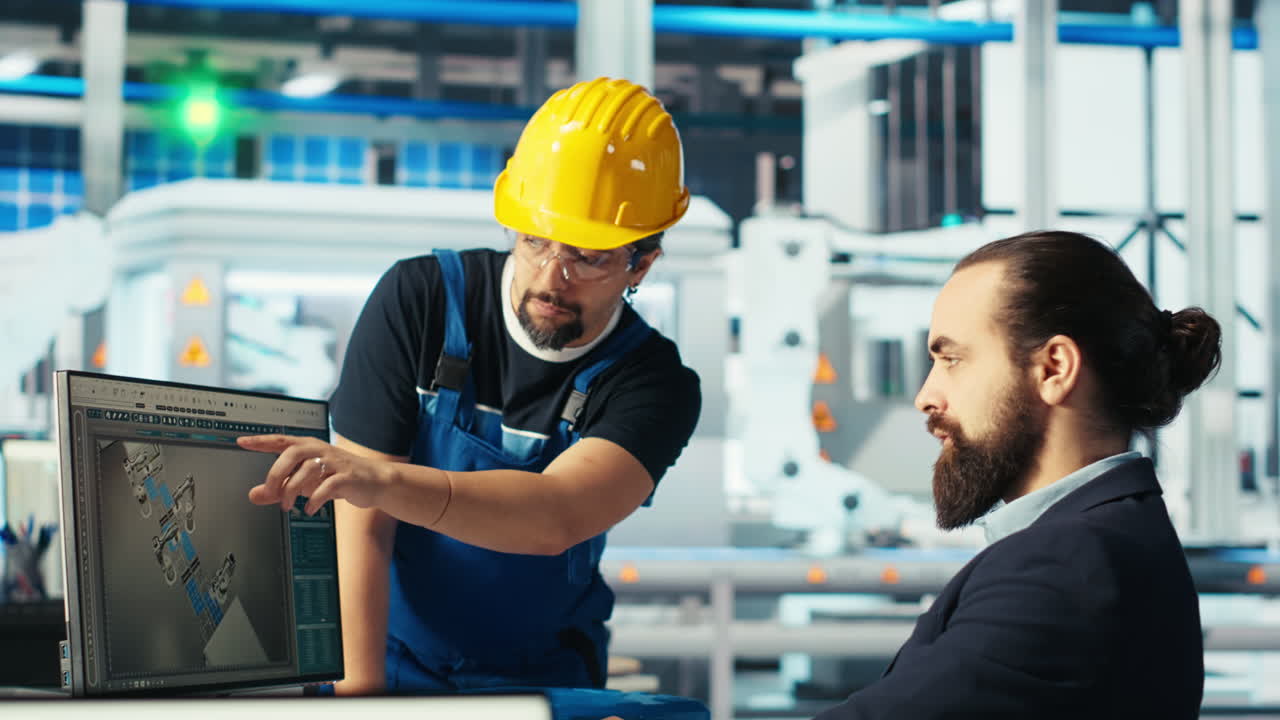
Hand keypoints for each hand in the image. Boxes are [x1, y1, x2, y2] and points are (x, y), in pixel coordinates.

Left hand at [237, 434, 391, 514]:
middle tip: (270, 492)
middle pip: (292, 453)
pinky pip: (327, 486)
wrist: (374, 481)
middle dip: (277, 474)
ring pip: (307, 470)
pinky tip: (310, 509)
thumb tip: (253, 495)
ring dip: (293, 490)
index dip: (261, 441)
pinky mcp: (347, 476)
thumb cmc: (337, 478)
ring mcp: (335, 462)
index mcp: (308, 447)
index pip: (280, 441)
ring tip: (288, 505)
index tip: (241, 441)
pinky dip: (314, 500)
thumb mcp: (305, 483)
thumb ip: (279, 488)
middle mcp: (320, 450)